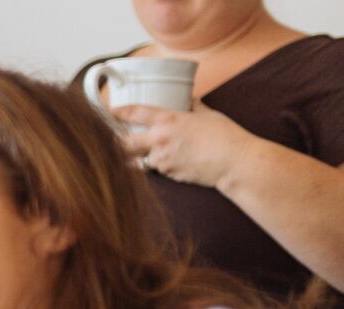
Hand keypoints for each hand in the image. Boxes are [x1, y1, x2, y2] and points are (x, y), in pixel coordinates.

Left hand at [115, 104, 261, 189]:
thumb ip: (194, 107)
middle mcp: (160, 140)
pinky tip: (165, 161)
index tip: (107, 112)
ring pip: (137, 160)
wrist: (236, 163)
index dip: (116, 112)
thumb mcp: (209, 115)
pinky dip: (155, 166)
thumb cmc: (226, 136)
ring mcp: (162, 159)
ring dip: (135, 157)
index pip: (133, 113)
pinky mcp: (168, 174)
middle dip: (113, 143)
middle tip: (109, 140)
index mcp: (168, 120)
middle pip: (122, 144)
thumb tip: (189, 99)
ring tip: (135, 153)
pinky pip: (155, 170)